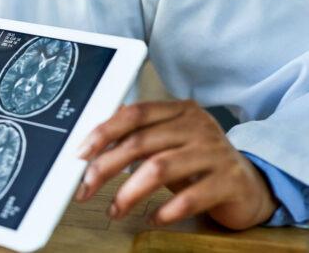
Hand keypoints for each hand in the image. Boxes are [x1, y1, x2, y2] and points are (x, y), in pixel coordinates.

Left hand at [75, 100, 276, 228]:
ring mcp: (215, 153)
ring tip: (115, 210)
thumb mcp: (169, 142)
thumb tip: (91, 142)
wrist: (250, 185)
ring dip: (129, 193)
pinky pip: (189, 197)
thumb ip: (137, 136)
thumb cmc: (200, 162)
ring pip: (160, 169)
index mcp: (179, 111)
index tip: (80, 153)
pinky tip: (152, 218)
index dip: (104, 132)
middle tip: (85, 188)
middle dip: (105, 167)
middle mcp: (197, 127)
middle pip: (140, 143)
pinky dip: (165, 211)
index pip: (135, 114)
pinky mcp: (228, 182)